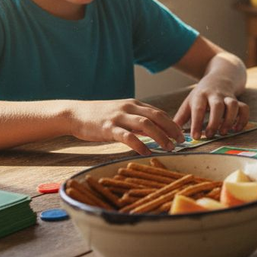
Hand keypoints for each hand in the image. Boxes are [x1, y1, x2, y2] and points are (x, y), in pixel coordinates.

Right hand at [69, 99, 183, 154]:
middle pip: (157, 116)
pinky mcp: (108, 127)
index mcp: (134, 104)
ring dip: (160, 136)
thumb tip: (155, 132)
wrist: (75, 113)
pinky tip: (146, 152)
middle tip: (181, 142)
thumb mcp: (122, 114)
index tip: (182, 135)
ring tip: (169, 147)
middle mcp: (129, 107)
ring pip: (146, 124)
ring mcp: (118, 117)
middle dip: (172, 129)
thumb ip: (138, 121)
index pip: (159, 112)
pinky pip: (127, 136)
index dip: (173, 124)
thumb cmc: (99, 116)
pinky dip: (139, 145)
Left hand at [173, 76, 248, 138]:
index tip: (195, 137)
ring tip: (224, 132)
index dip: (197, 123)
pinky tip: (236, 129)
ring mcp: (228, 97)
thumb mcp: (189, 102)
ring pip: (233, 105)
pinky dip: (243, 119)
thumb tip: (172, 132)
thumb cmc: (201, 95)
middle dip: (214, 122)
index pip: (198, 108)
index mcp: (200, 95)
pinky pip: (244, 108)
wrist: (220, 77)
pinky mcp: (238, 100)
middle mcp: (215, 95)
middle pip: (217, 106)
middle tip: (210, 135)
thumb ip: (181, 117)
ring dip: (229, 120)